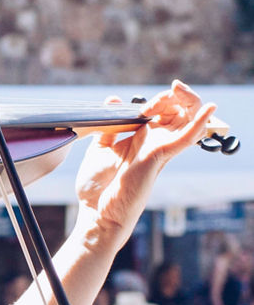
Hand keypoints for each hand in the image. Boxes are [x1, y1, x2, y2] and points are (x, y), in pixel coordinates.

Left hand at [73, 80, 216, 249]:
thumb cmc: (97, 188)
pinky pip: (187, 137)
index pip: (163, 111)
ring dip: (186, 101)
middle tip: (155, 101)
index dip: (159, 100)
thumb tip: (113, 100)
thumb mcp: (100, 150)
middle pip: (179, 111)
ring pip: (188, 119)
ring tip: (175, 91)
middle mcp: (155, 142)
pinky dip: (200, 122)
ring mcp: (160, 149)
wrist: (96, 213)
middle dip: (172, 96)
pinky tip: (209, 108)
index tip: (140, 105)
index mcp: (141, 138)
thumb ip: (107, 127)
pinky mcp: (160, 156)